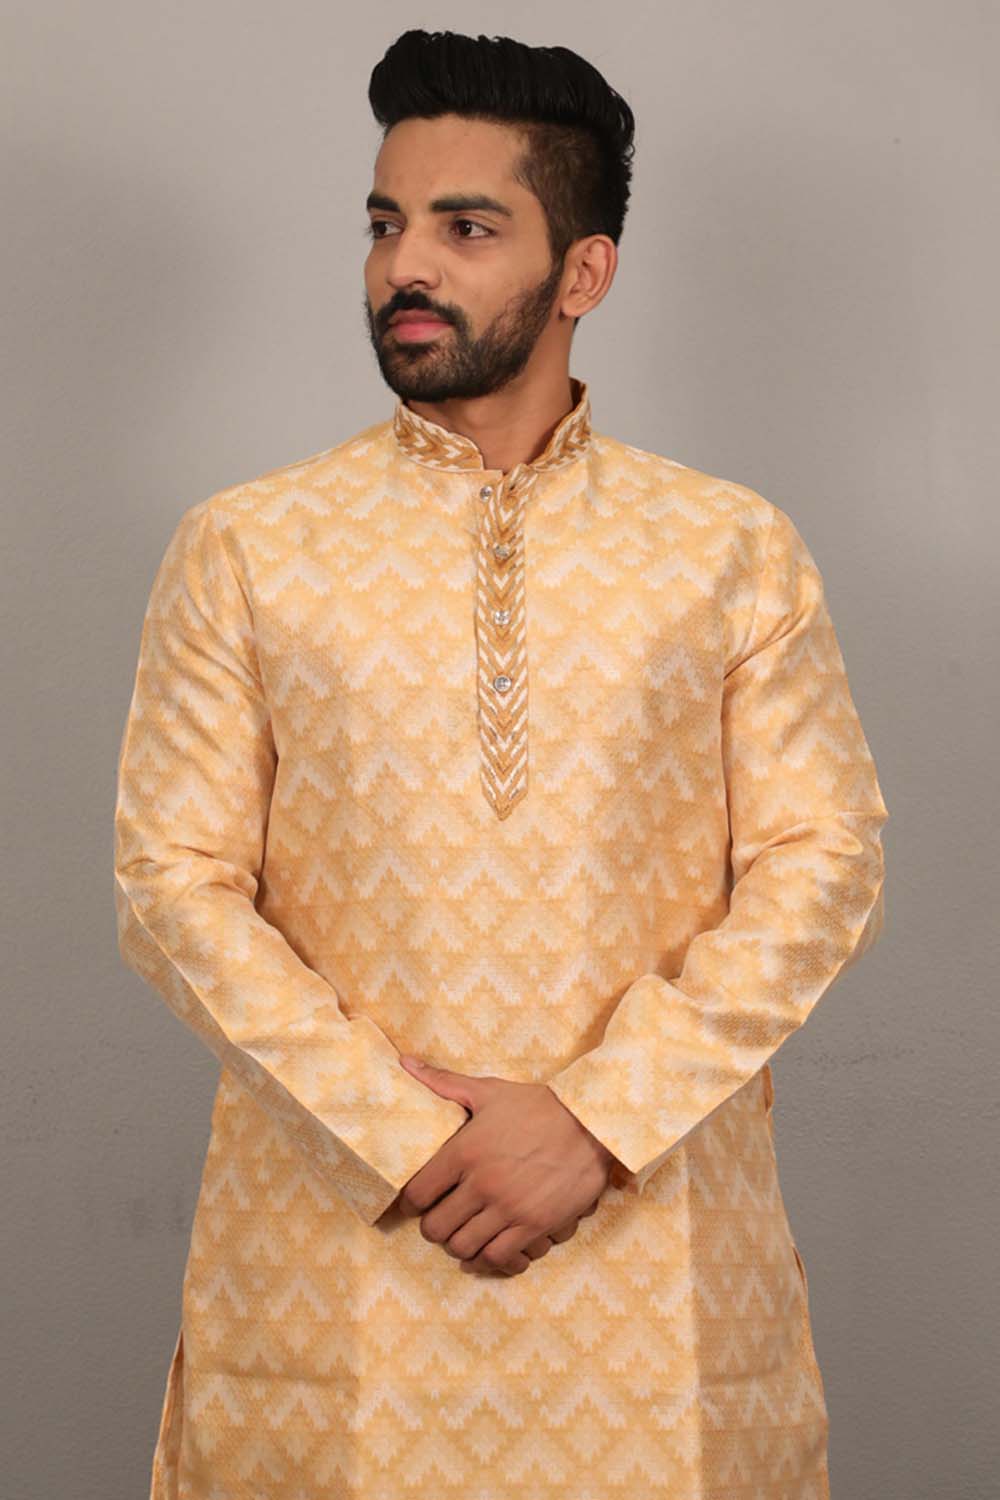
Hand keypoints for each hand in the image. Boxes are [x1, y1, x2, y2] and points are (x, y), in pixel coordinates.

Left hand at [394, 1055, 616, 1274]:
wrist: (592, 1123)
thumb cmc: (539, 1105)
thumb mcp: (490, 1090)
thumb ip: (444, 1082)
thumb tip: (406, 1062)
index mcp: (464, 1150)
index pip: (418, 1193)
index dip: (411, 1203)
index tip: (418, 1203)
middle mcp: (482, 1184)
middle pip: (436, 1228)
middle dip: (433, 1228)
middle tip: (441, 1221)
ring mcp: (509, 1208)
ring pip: (464, 1248)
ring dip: (459, 1246)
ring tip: (464, 1236)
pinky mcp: (535, 1225)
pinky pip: (500, 1258)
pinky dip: (489, 1260)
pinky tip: (488, 1251)